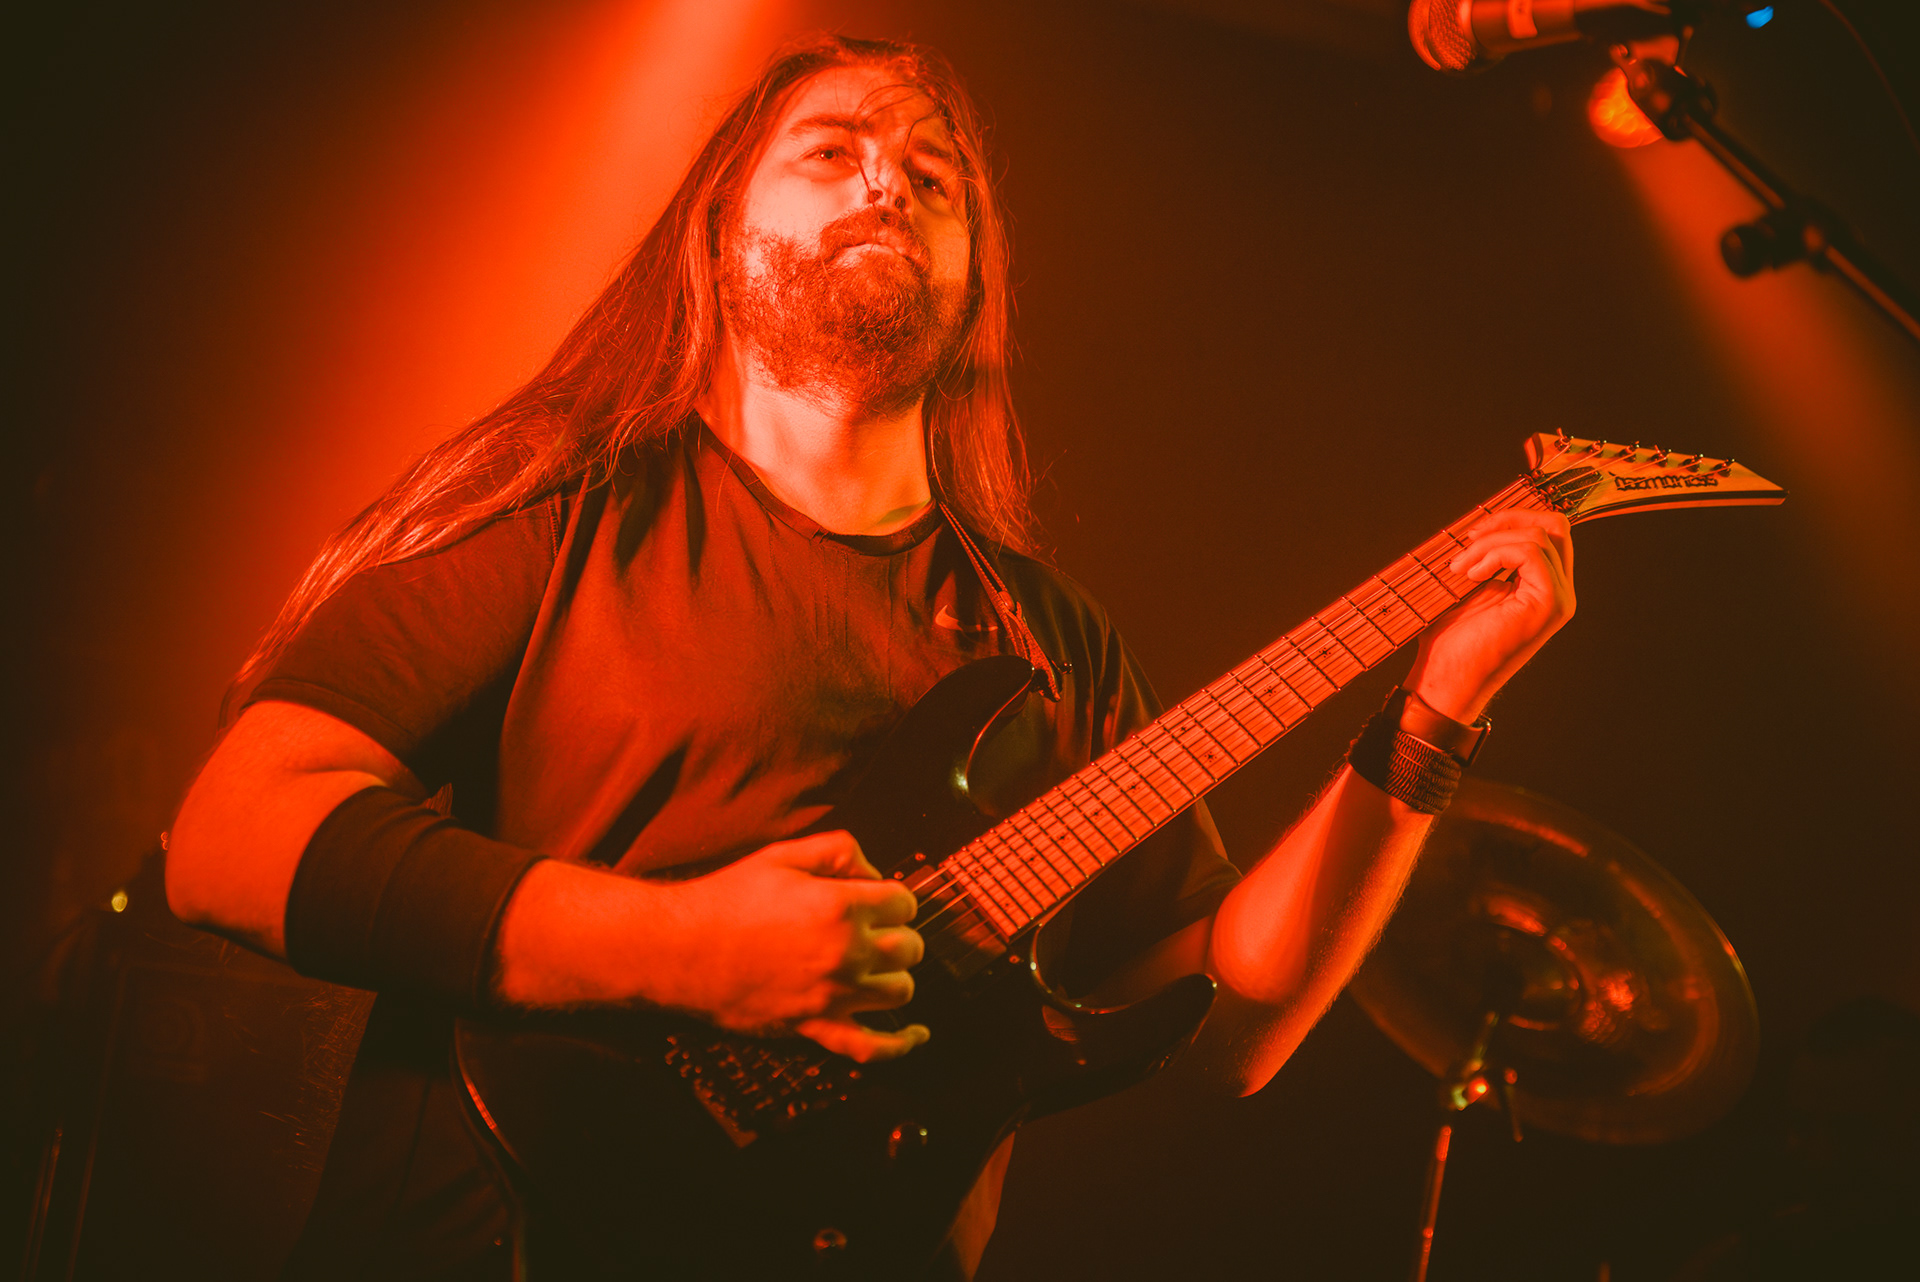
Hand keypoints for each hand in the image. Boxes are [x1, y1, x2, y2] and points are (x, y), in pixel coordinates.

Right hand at [658, 831, 928, 1061]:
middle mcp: (847, 952)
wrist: (682, 950)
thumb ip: (838, 851)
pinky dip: (899, 1044)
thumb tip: (873, 873)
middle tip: (877, 931)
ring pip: (900, 991)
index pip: (904, 902)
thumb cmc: (728, 899)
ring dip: (895, 976)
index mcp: (842, 906)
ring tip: (879, 968)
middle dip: (899, 935)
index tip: (880, 901)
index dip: (894, 899)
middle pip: (910, 947)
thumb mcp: (783, 855)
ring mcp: (834, 995)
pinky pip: (871, 1047)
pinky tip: (915, 1035)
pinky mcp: (816, 1028)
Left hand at [1404, 509, 1574, 722]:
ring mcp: (1559, 599)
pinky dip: (1496, 552)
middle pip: (1555, 526)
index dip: (1511, 519)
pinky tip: (1472, 576)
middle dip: (1508, 519)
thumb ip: (1490, 560)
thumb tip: (1485, 525)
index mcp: (1545, 587)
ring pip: (1540, 536)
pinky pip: (1531, 552)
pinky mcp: (1549, 604)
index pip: (1547, 532)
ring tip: (1461, 569)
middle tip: (1469, 539)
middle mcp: (1560, 592)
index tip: (1471, 535)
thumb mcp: (1472, 588)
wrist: (1447, 683)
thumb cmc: (1452, 643)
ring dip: (1491, 543)